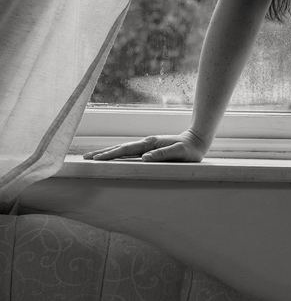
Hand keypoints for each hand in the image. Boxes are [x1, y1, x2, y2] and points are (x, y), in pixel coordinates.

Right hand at [83, 128, 208, 162]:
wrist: (196, 141)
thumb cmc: (189, 150)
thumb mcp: (179, 153)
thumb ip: (163, 155)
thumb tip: (145, 157)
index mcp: (149, 144)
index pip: (125, 150)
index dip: (110, 154)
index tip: (96, 159)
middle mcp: (145, 143)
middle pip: (119, 148)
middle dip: (102, 153)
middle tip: (85, 158)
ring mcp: (146, 146)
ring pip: (122, 149)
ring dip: (107, 153)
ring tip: (92, 157)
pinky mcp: (148, 149)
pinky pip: (129, 152)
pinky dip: (117, 154)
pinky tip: (112, 157)